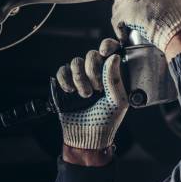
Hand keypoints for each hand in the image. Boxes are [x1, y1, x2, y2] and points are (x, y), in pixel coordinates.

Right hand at [56, 39, 127, 153]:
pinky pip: (62, 70)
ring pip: (76, 61)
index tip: (105, 52)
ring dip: (80, 78)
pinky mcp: (65, 84)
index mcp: (112, 74)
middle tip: (97, 88)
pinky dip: (66, 79)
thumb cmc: (107, 120)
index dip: (107, 45)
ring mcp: (80, 77)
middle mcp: (96, 72)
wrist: (88, 137)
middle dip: (93, 70)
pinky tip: (71, 92)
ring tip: (85, 95)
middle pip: (91, 54)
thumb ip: (115, 79)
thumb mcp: (118, 101)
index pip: (110, 49)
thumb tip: (113, 57)